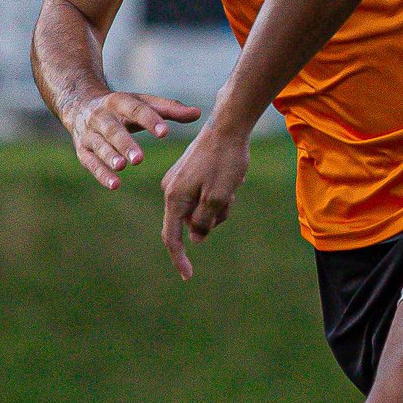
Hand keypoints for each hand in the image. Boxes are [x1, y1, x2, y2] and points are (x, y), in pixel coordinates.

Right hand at [62, 90, 201, 190]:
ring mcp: (89, 133)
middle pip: (113, 130)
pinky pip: (90, 162)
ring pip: (99, 145)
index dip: (150, 120)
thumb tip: (198, 113)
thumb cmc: (123, 107)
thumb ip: (169, 109)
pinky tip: (115, 184)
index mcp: (119, 102)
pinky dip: (101, 174)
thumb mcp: (143, 103)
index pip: (136, 110)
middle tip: (139, 158)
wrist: (80, 104)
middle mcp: (101, 116)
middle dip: (125, 143)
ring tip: (122, 167)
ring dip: (110, 157)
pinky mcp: (82, 149)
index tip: (165, 133)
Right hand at [158, 120, 252, 278]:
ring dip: (219, 205)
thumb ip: (204, 221)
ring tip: (231, 184)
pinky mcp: (188, 174)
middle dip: (213, 218)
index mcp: (175, 198)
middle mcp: (171, 190)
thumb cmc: (225, 161)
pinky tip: (229, 178)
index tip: (188, 276)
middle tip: (230, 198)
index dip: (180, 259)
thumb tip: (195, 238)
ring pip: (201, 209)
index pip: (171, 237)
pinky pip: (203, 195)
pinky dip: (218, 194)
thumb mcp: (219, 196)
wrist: (227, 126)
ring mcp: (179, 181)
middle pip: (192, 222)